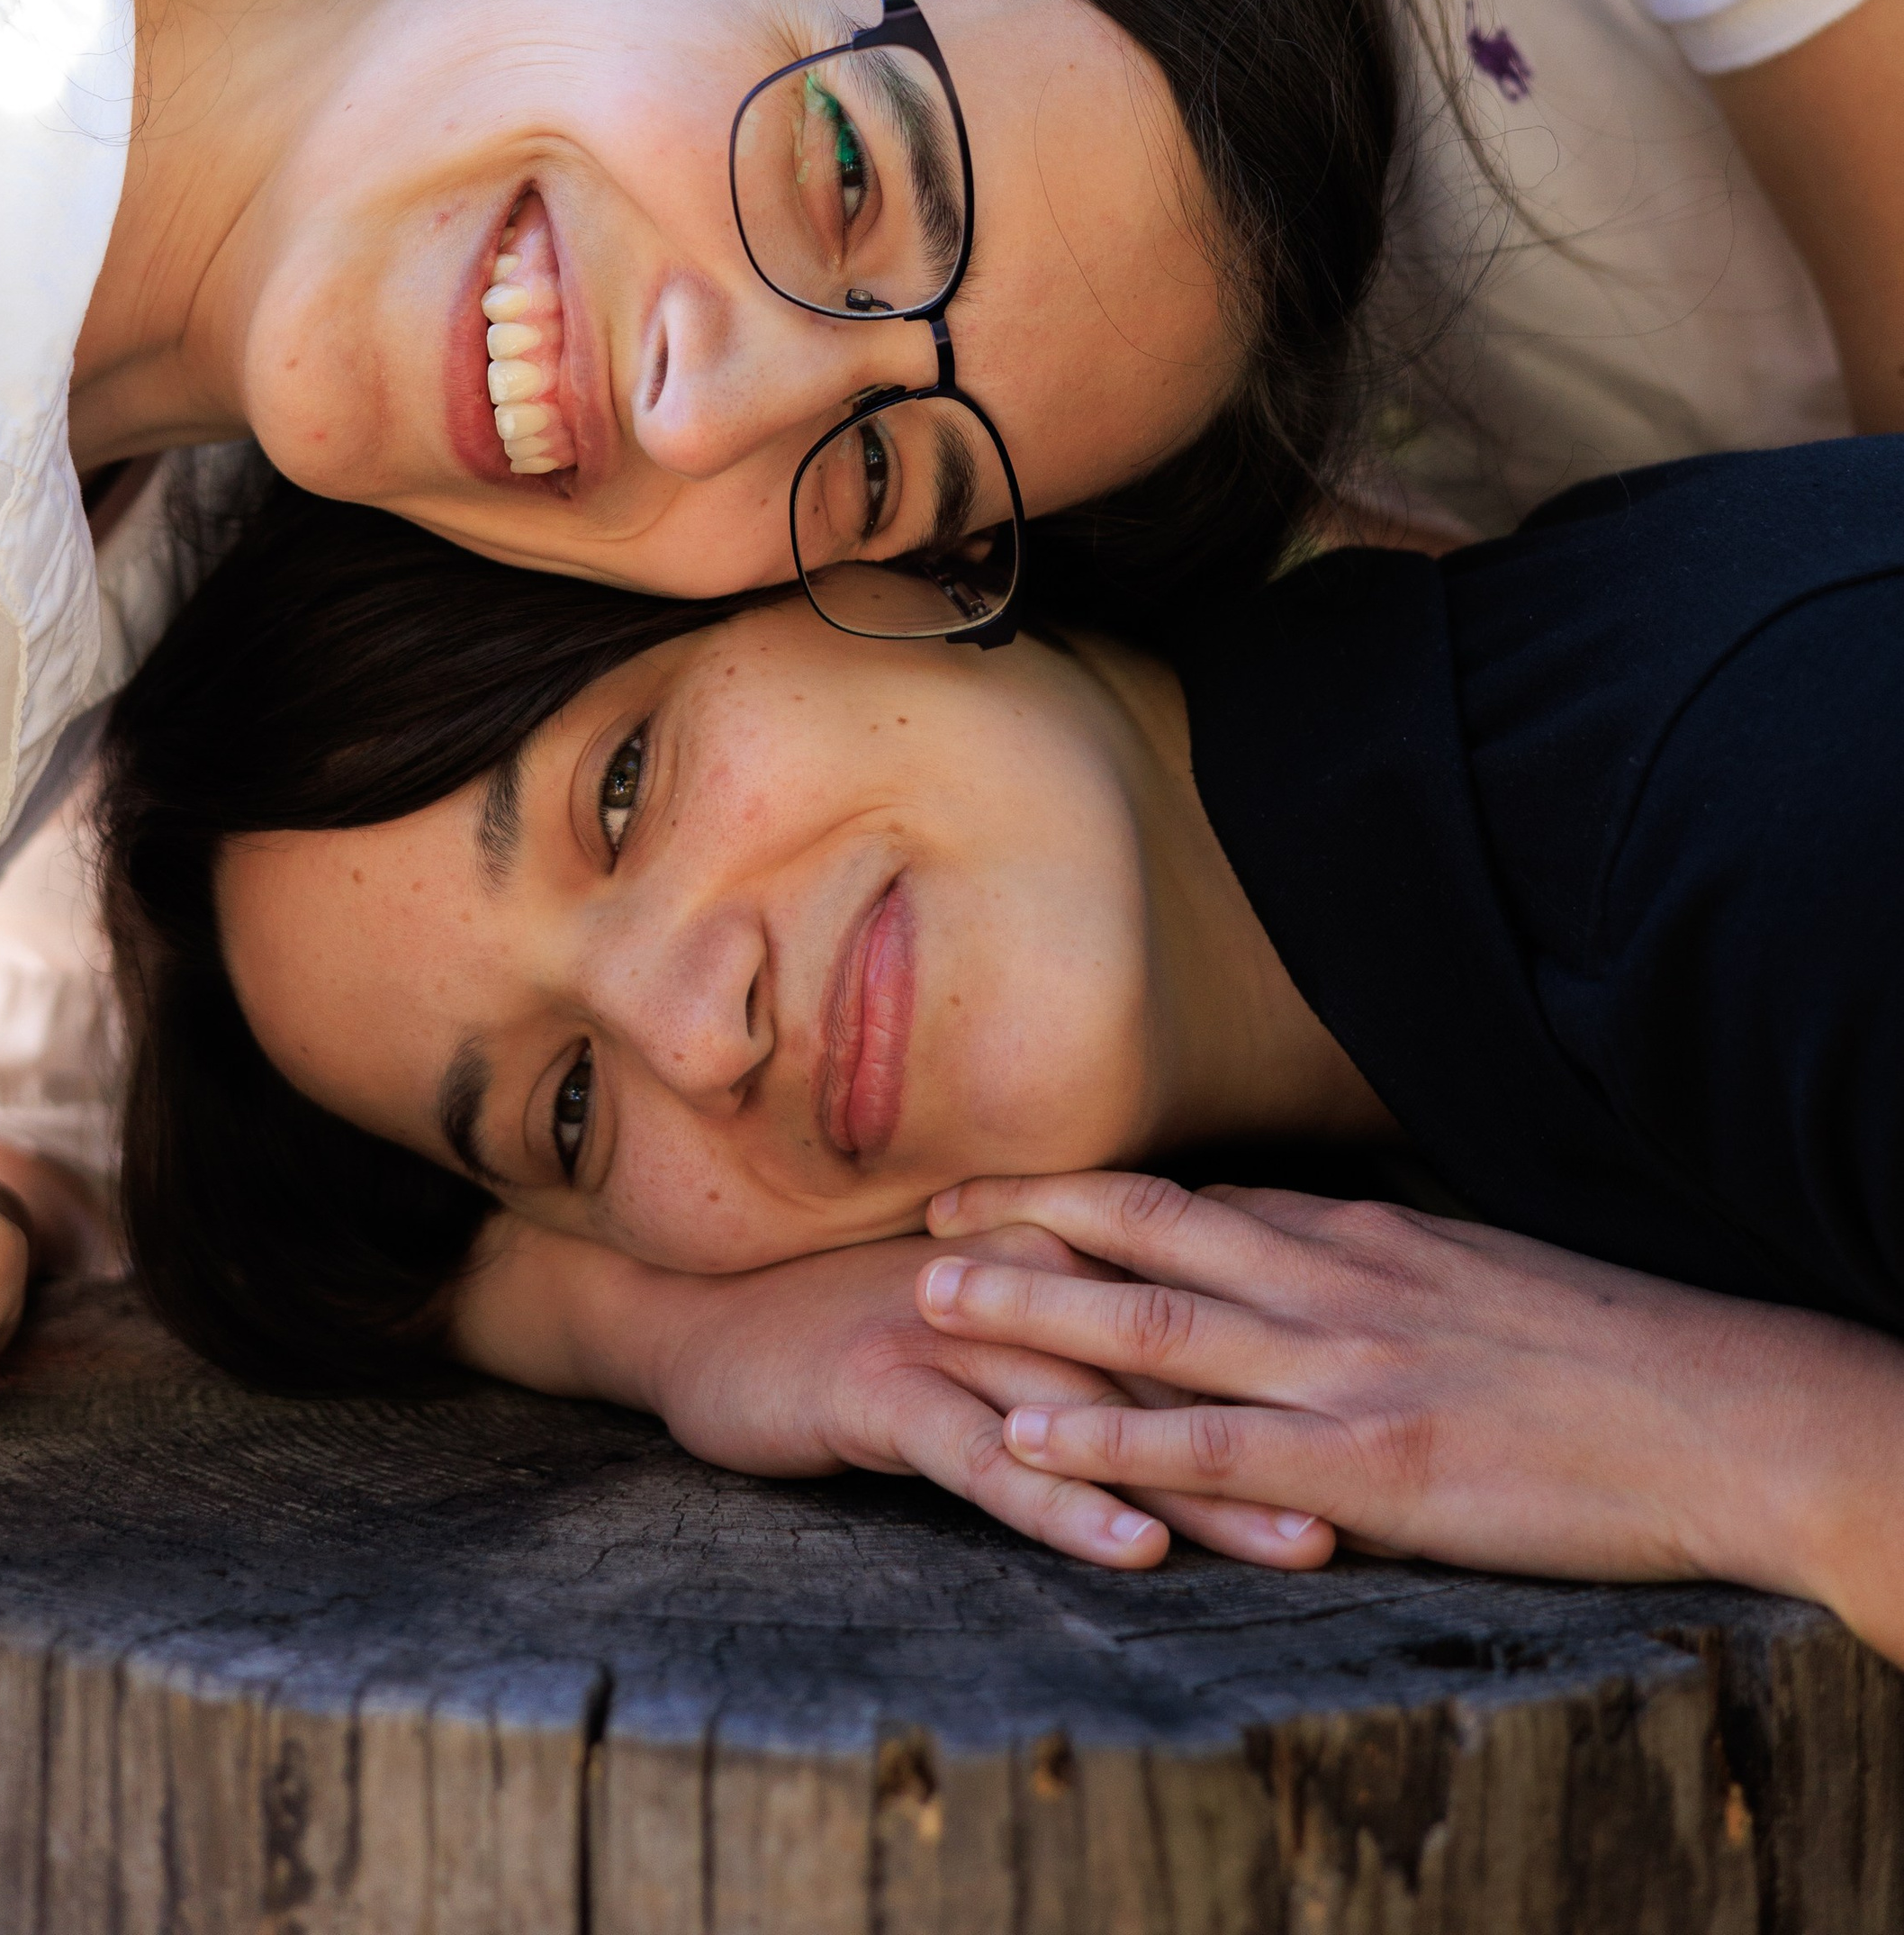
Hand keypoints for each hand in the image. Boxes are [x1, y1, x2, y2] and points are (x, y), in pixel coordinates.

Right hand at [457, 1214, 1332, 1574]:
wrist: (705, 1324)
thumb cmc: (866, 1334)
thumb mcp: (995, 1325)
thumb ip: (1095, 1337)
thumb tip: (1228, 1376)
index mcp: (1062, 1265)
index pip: (1207, 1316)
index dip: (1311, 1369)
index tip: (1424, 1423)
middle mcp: (1023, 1288)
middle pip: (1182, 1364)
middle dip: (1295, 1431)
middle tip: (1405, 1500)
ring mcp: (952, 1335)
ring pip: (1099, 1412)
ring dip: (1206, 1481)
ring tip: (1300, 1546)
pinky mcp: (884, 1387)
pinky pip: (985, 1452)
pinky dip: (1060, 1497)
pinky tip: (1124, 1545)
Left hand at [921, 1171, 1903, 1653]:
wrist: (1715, 1410)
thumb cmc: (1610, 1353)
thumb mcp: (1478, 1275)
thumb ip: (1386, 1268)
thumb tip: (1324, 1255)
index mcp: (1363, 1235)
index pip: (1198, 1197)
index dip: (1091, 1188)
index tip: (1006, 1180)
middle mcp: (1334, 1280)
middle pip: (1149, 1230)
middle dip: (1030, 1216)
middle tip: (929, 1209)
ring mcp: (1342, 1369)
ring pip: (1152, 1322)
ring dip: (1034, 1308)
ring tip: (932, 1297)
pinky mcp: (1366, 1464)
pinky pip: (1209, 1446)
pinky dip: (1108, 1438)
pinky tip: (1030, 1439)